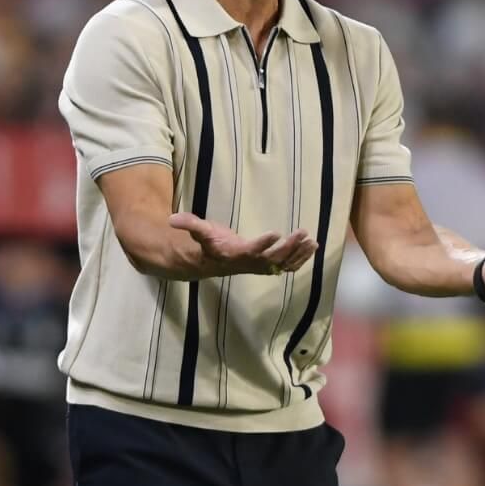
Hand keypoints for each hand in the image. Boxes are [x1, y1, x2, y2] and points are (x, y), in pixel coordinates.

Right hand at [168, 214, 316, 276]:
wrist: (211, 262)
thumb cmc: (207, 244)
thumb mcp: (198, 232)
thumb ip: (189, 224)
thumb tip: (172, 218)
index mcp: (234, 255)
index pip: (251, 251)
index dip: (263, 244)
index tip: (276, 233)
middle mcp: (250, 264)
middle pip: (273, 258)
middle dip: (289, 247)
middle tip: (302, 233)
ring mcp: (260, 267)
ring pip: (284, 263)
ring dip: (299, 253)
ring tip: (312, 240)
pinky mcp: (268, 266)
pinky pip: (287, 265)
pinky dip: (301, 258)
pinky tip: (313, 246)